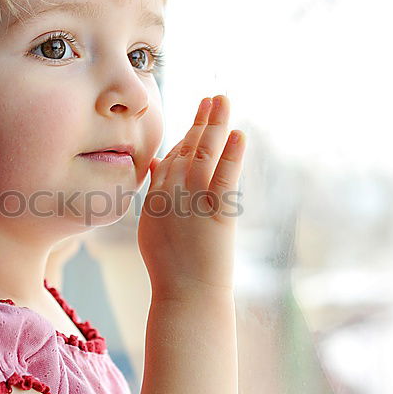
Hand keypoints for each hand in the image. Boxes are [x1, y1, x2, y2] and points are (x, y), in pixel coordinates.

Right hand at [137, 95, 245, 294]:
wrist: (186, 294)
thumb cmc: (172, 269)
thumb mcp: (153, 228)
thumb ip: (155, 195)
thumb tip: (157, 167)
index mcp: (155, 199)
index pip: (171, 159)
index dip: (185, 136)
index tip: (196, 119)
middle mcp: (171, 195)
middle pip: (187, 149)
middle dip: (200, 121)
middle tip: (212, 98)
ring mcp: (193, 202)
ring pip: (203, 154)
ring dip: (214, 124)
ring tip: (223, 101)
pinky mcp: (216, 212)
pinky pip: (225, 177)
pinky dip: (232, 154)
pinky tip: (239, 134)